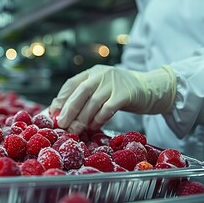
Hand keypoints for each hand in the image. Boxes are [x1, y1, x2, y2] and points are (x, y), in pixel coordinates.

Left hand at [49, 65, 175, 133]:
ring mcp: (114, 82)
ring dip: (82, 118)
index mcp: (92, 72)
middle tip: (61, 124)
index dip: (61, 99)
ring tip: (75, 130)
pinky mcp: (126, 93)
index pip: (71, 84)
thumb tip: (62, 114)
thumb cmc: (121, 93)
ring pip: (93, 102)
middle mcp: (102, 74)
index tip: (53, 113)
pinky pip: (108, 108)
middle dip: (69, 109)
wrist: (150, 89)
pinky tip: (94, 127)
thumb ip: (84, 99)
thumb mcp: (101, 90)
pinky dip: (98, 119)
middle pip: (80, 92)